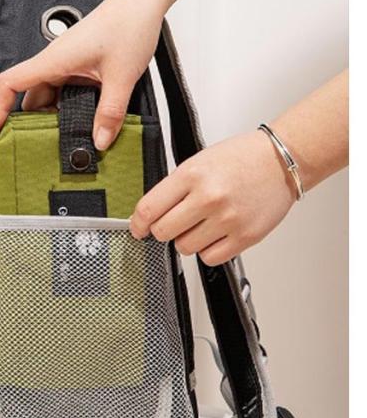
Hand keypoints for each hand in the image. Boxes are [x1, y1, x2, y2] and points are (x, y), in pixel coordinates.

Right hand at [0, 0, 163, 150]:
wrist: (144, 2)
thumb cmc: (129, 22)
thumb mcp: (121, 76)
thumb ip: (110, 113)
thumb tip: (99, 140)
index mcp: (54, 59)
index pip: (10, 83)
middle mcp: (56, 61)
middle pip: (31, 98)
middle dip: (34, 124)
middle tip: (41, 148)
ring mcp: (69, 64)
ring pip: (51, 97)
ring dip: (57, 117)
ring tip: (67, 140)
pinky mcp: (82, 66)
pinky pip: (68, 92)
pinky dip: (71, 109)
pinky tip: (86, 122)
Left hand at [129, 130, 297, 264]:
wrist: (280, 161)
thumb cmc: (241, 158)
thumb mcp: (198, 162)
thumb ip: (174, 188)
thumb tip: (150, 214)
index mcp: (192, 175)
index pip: (149, 209)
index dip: (137, 224)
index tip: (138, 229)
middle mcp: (208, 198)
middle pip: (163, 232)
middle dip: (162, 231)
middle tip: (170, 225)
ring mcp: (227, 219)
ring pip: (185, 248)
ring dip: (186, 240)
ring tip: (200, 225)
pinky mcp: (245, 237)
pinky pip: (210, 258)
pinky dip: (207, 250)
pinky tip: (214, 234)